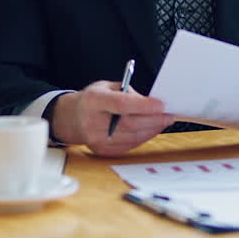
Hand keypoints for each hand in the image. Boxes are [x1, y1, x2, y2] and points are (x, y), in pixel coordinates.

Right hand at [50, 81, 172, 155]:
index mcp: (93, 101)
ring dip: (152, 130)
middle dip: (154, 120)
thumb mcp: (105, 87)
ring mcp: (96, 139)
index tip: (161, 104)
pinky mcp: (102, 150)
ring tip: (163, 122)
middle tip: (169, 115)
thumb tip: (151, 102)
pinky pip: (129, 145)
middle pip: (130, 123)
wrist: (70, 119)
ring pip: (132, 137)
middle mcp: (93, 122)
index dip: (144, 105)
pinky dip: (143, 138)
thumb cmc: (92, 100)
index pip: (121, 104)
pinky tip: (150, 130)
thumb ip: (127, 92)